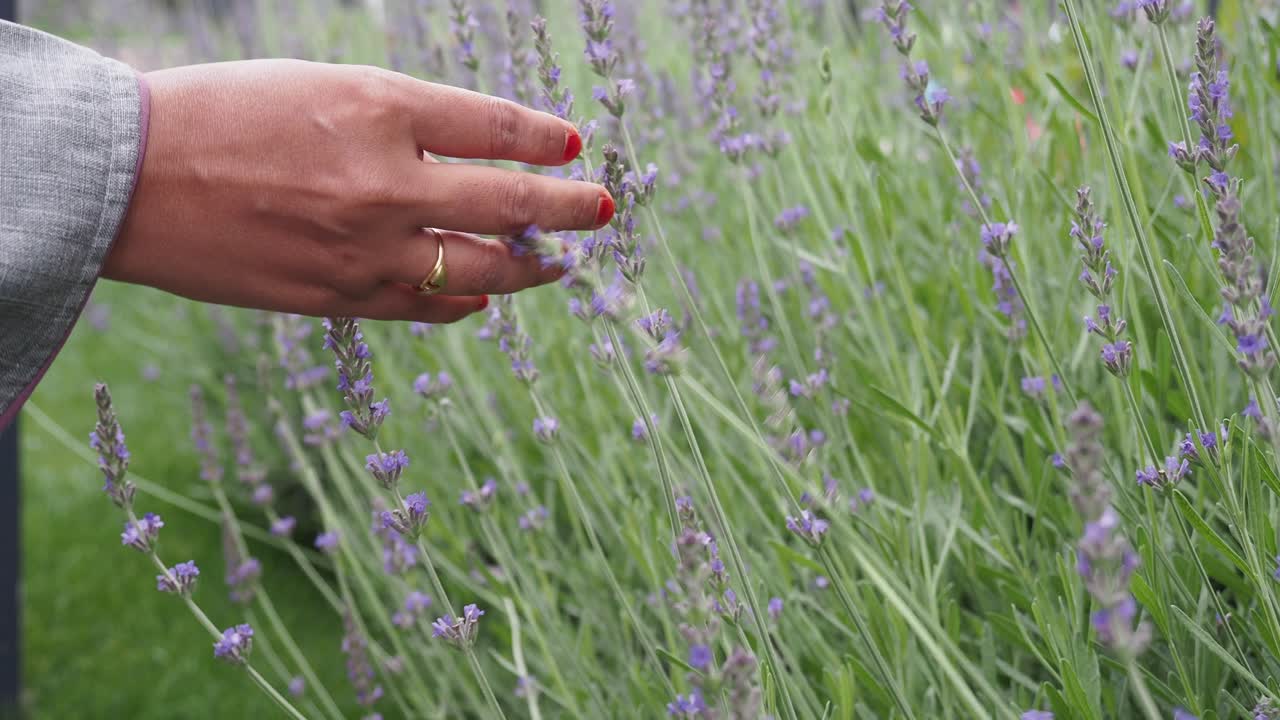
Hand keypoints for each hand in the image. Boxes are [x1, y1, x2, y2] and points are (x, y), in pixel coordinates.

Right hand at [106, 60, 612, 321]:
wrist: (131, 178)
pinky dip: (464, 305)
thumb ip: (400, 121)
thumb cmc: (219, 115)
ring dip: (530, 267)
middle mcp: (387, 181)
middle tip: (602, 209)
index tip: (574, 145)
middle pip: (509, 202)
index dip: (543, 137)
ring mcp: (368, 247)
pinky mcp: (341, 297)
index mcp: (379, 108)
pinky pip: (427, 309)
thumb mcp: (320, 86)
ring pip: (481, 270)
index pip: (494, 126)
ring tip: (558, 264)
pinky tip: (482, 300)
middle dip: (568, 207)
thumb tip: (468, 156)